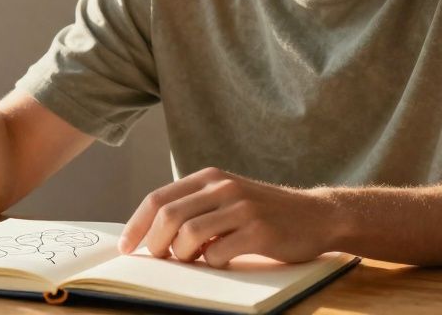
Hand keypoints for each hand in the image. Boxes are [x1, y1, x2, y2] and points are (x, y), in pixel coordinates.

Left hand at [117, 167, 334, 268]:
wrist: (316, 215)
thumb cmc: (264, 212)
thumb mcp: (227, 198)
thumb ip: (195, 207)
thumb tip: (151, 234)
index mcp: (209, 177)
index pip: (157, 198)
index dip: (136, 225)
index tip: (125, 247)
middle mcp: (223, 187)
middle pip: (168, 216)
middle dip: (155, 243)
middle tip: (159, 259)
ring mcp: (241, 208)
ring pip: (188, 236)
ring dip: (183, 256)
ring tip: (193, 260)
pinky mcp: (259, 231)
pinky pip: (218, 254)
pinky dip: (212, 264)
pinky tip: (222, 260)